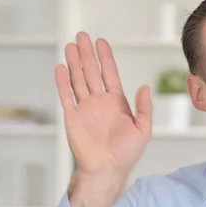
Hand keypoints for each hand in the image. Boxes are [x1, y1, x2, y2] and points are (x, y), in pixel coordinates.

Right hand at [54, 32, 152, 206]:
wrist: (107, 170)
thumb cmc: (127, 153)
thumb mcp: (143, 129)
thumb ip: (144, 108)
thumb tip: (145, 87)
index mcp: (117, 102)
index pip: (110, 74)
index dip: (106, 58)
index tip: (101, 42)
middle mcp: (100, 102)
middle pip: (92, 72)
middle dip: (87, 54)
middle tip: (82, 36)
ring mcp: (85, 108)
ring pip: (78, 80)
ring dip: (74, 63)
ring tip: (70, 46)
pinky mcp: (73, 118)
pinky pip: (66, 96)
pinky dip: (63, 82)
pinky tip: (61, 68)